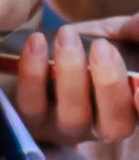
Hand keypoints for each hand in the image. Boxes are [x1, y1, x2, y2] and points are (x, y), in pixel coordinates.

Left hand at [0, 20, 137, 151]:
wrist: (49, 47)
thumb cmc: (96, 45)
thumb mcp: (121, 34)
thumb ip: (135, 30)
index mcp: (130, 109)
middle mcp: (101, 127)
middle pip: (114, 125)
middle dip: (110, 84)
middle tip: (101, 46)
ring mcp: (65, 129)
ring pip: (72, 117)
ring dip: (71, 74)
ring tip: (67, 35)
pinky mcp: (31, 121)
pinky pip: (31, 104)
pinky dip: (32, 71)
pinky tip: (37, 41)